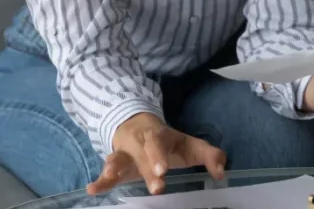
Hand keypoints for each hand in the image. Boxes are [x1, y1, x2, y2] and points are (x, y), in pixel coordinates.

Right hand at [86, 113, 226, 195]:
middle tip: (157, 185)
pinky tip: (92, 190)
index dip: (159, 154)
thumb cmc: (166, 141)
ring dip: (114, 167)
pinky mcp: (114, 164)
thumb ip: (208, 155)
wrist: (135, 123)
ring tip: (109, 176)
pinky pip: (105, 171)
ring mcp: (124, 153)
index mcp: (158, 135)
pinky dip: (99, 181)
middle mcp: (139, 142)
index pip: (159, 142)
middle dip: (147, 167)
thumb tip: (222, 172)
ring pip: (118, 157)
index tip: (163, 170)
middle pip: (142, 153)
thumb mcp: (188, 144)